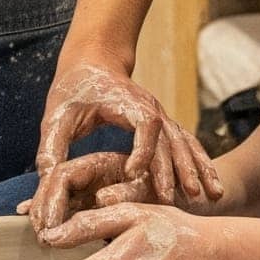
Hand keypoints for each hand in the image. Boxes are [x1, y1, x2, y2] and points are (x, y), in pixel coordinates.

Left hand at [32, 55, 220, 228]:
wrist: (92, 62)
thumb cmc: (73, 88)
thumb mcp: (57, 115)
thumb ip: (51, 145)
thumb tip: (46, 178)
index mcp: (128, 103)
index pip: (144, 124)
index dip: (142, 149)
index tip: (134, 173)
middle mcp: (150, 109)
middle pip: (170, 137)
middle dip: (176, 167)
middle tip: (178, 198)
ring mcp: (160, 116)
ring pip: (185, 142)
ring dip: (197, 167)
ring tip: (212, 196)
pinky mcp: (162, 126)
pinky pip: (187, 145)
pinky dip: (201, 163)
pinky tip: (213, 186)